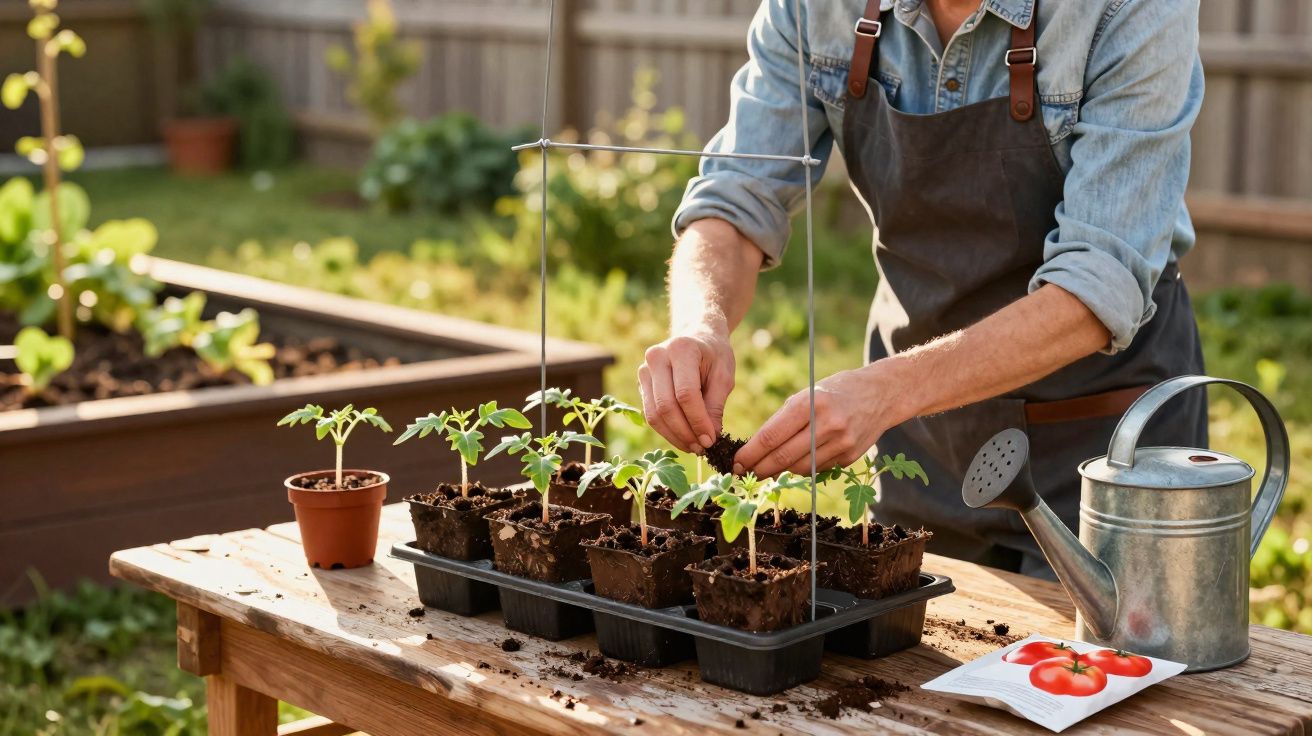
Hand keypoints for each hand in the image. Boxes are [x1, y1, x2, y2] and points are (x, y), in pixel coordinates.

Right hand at [638, 329, 735, 452]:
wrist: (697, 336)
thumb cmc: (715, 355)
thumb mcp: (723, 376)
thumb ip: (715, 405)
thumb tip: (710, 438)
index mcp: (681, 349)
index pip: (686, 394)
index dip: (698, 421)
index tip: (711, 440)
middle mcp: (656, 357)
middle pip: (666, 405)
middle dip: (685, 432)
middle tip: (702, 448)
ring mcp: (644, 369)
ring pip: (654, 413)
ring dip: (674, 436)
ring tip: (694, 447)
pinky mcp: (641, 383)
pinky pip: (650, 413)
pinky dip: (666, 430)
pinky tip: (683, 438)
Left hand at [734, 365, 904, 476]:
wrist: (881, 393)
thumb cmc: (836, 391)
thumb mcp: (807, 393)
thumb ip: (785, 419)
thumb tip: (758, 447)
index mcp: (810, 403)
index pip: (771, 436)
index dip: (750, 453)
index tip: (737, 461)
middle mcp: (827, 424)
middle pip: (783, 457)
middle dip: (760, 468)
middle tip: (745, 473)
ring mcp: (841, 442)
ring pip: (800, 468)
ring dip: (779, 471)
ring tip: (766, 469)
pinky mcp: (850, 456)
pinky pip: (818, 469)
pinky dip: (803, 468)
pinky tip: (795, 463)